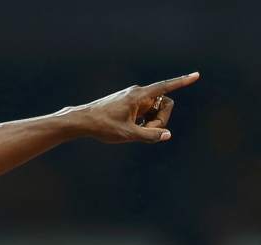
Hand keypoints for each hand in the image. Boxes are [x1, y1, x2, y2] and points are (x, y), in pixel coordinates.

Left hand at [77, 72, 198, 143]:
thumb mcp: (127, 134)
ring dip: (150, 122)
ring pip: (154, 110)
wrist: (82, 121)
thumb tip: (167, 135)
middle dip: (160, 120)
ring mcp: (133, 98)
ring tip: (133, 131)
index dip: (182, 82)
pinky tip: (130, 128)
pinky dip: (142, 122)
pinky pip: (145, 112)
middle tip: (145, 132)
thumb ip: (149, 136)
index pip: (165, 87)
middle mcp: (138, 93)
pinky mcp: (128, 104)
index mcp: (139, 95)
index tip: (196, 75)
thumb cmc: (103, 126)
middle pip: (163, 104)